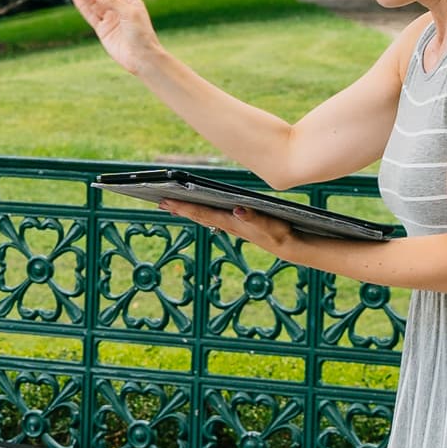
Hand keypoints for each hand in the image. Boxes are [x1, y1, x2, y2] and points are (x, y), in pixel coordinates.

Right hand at [68, 0, 159, 74]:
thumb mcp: (130, 14)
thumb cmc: (141, 35)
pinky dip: (82, 6)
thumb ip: (112, 2)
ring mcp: (110, 18)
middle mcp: (119, 7)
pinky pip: (90, 15)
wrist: (141, 58)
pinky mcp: (102, 29)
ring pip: (94, 3)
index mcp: (130, 0)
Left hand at [160, 198, 298, 262]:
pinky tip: (196, 211)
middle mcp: (226, 224)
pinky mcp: (235, 225)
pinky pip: (212, 217)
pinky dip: (200, 213)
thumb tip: (239, 210)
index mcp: (230, 222)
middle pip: (197, 215)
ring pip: (203, 217)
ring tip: (172, 206)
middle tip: (160, 202)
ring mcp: (229, 225)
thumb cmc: (278, 232)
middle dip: (179, 208)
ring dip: (187, 211)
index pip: (201, 212)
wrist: (287, 246)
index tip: (165, 201)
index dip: (183, 206)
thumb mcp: (268, 224)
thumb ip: (254, 217)